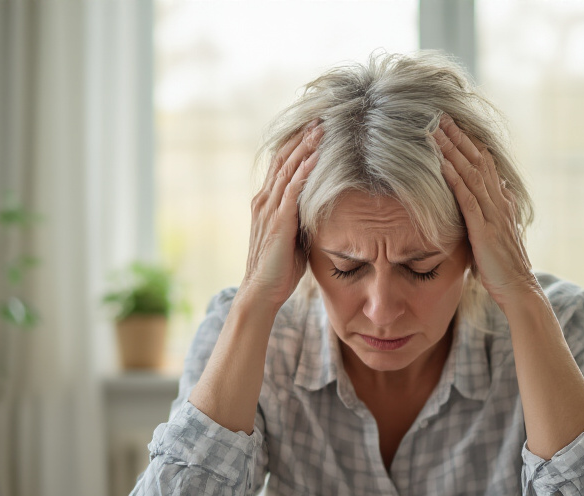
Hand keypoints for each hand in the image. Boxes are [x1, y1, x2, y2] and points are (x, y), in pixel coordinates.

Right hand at [242, 123, 321, 312]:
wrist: (262, 291)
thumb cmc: (280, 268)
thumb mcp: (294, 235)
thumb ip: (302, 217)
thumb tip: (321, 206)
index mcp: (267, 202)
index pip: (281, 164)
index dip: (296, 143)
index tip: (314, 126)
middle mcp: (264, 200)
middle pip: (283, 159)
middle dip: (302, 136)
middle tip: (320, 116)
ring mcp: (269, 209)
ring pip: (287, 169)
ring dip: (305, 147)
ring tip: (321, 128)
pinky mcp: (278, 221)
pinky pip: (292, 191)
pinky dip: (304, 172)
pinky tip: (317, 157)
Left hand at [432, 116, 536, 306]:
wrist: (518, 287)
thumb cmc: (504, 265)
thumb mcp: (498, 231)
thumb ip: (495, 209)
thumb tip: (496, 189)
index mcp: (501, 200)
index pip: (484, 163)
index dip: (468, 143)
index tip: (452, 125)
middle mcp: (499, 201)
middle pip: (477, 161)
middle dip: (458, 137)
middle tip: (440, 115)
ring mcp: (492, 214)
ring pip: (470, 174)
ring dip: (452, 151)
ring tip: (435, 131)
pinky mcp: (484, 229)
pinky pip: (467, 199)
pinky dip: (454, 179)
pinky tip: (441, 164)